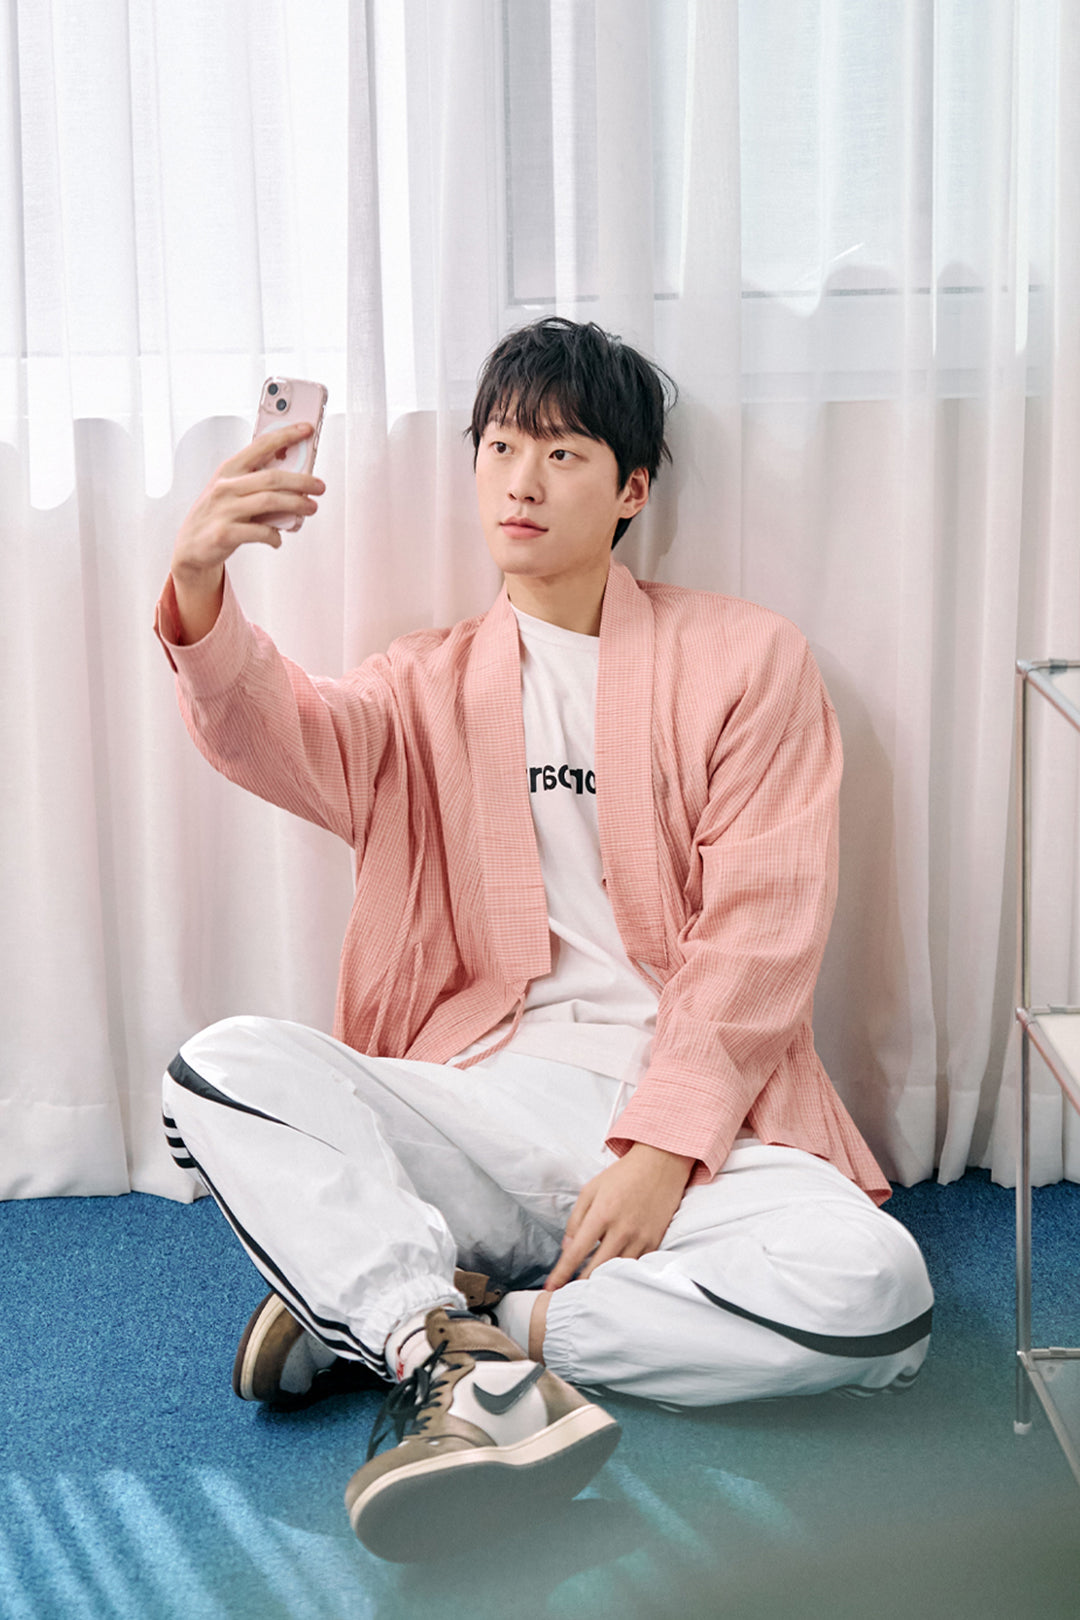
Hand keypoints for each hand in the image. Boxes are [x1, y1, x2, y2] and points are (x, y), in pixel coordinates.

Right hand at [169, 422, 324, 641]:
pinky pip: (260, 532)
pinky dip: (275, 535)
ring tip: (311, 508)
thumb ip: (256, 481)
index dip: (285, 435)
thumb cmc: (216, 514)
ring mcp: (224, 509)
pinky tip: (278, 537)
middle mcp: (225, 486)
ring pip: (270, 502)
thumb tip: (295, 478)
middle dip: (301, 480)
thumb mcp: (230, 490)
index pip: (260, 445)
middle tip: (319, 486)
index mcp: (229, 470)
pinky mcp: (225, 533)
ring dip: (296, 505)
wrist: (190, 547)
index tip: (306, 429)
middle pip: (272, 477)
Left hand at [544, 1142, 695, 1290]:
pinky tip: (612, 1280)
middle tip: (566, 1297)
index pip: (577, 1252)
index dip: (562, 1273)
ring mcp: (641, 1237)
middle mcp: (622, 1229)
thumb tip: (567, 1248)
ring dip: (601, 1283)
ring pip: (617, 1272)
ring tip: (586, 1293)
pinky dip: (623, 1275)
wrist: (660, 1164)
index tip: (550, 1288)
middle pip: (596, 1269)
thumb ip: (576, 1219)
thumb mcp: (591, 1190)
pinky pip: (636, 1266)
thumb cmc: (622, 1175)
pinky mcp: (655, 1241)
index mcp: (602, 1214)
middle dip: (579, 1285)